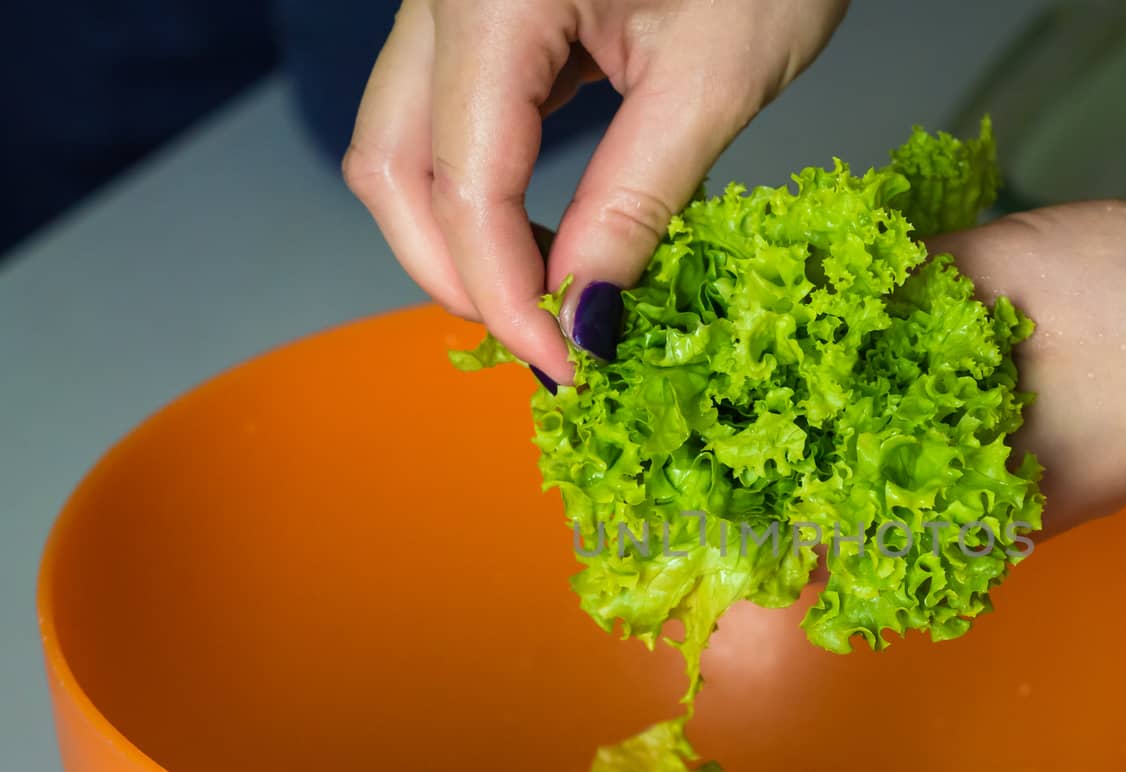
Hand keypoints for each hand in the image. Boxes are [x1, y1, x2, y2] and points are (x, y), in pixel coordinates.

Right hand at [344, 0, 848, 382]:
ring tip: (552, 296)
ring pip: (405, 143)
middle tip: (548, 341)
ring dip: (460, 237)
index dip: (506, 293)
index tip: (565, 366)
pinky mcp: (487, 12)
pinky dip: (485, 190)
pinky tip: (548, 234)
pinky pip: (449, 116)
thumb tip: (585, 313)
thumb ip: (640, 198)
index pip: (464, 181)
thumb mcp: (715, 76)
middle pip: (394, 164)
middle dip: (458, 273)